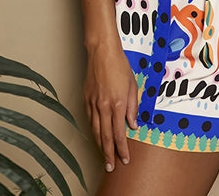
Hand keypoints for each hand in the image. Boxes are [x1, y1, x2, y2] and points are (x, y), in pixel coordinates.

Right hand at [84, 42, 138, 172]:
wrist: (102, 52)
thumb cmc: (119, 65)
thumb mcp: (132, 86)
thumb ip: (132, 107)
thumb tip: (133, 124)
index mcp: (116, 104)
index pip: (119, 133)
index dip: (122, 149)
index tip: (125, 159)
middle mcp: (103, 106)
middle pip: (105, 137)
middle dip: (109, 154)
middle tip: (111, 167)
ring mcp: (93, 103)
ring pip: (95, 130)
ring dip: (100, 145)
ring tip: (103, 156)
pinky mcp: (86, 99)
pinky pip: (89, 119)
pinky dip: (93, 130)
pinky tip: (96, 135)